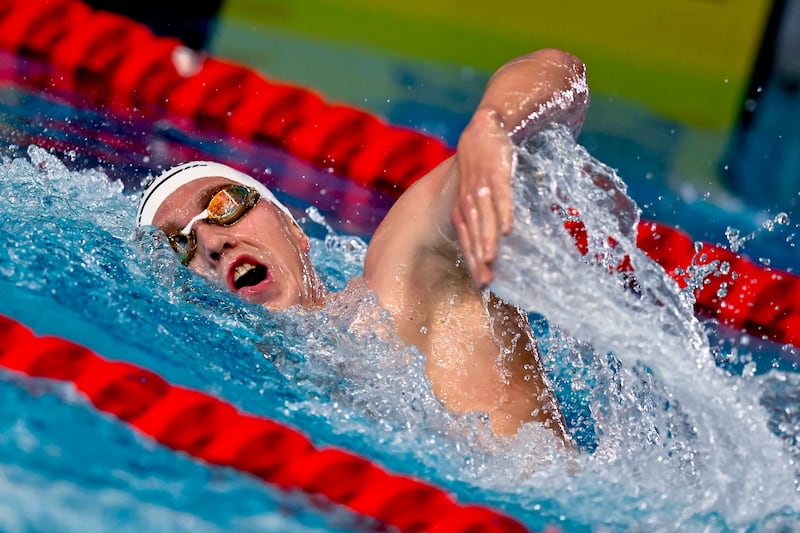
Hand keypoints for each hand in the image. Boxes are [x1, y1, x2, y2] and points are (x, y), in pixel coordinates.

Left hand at [451, 108, 512, 287]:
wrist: (483, 130)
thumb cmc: (479, 168)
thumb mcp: (472, 195)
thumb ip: (480, 218)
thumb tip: (493, 244)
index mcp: (461, 210)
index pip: (466, 242)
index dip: (472, 264)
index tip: (481, 286)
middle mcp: (468, 202)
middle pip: (474, 236)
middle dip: (479, 261)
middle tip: (486, 284)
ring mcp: (481, 188)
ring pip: (484, 219)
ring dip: (488, 241)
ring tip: (492, 262)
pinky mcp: (496, 175)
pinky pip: (501, 197)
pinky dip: (503, 212)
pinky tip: (508, 229)